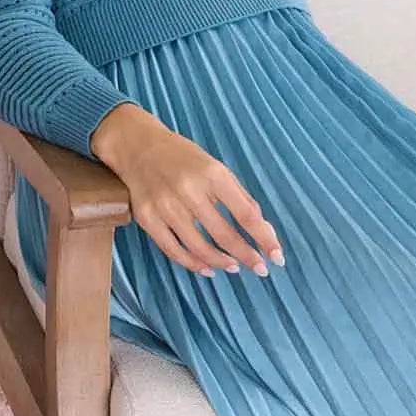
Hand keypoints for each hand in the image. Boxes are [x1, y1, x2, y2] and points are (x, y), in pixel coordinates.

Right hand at [94, 110, 284, 278]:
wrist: (138, 146)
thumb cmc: (184, 158)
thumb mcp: (217, 169)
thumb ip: (240, 199)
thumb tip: (264, 230)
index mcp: (213, 174)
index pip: (246, 214)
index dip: (264, 238)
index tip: (277, 257)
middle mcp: (189, 190)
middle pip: (224, 234)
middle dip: (246, 256)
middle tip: (259, 269)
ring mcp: (165, 206)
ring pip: (199, 247)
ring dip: (221, 262)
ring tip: (234, 267)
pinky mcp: (147, 218)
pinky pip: (173, 250)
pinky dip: (193, 264)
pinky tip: (208, 268)